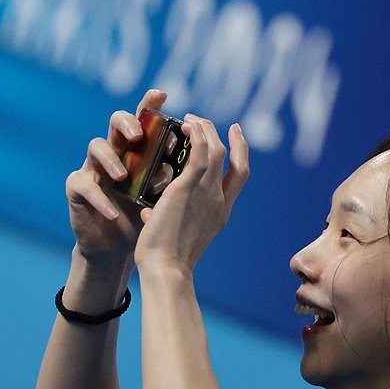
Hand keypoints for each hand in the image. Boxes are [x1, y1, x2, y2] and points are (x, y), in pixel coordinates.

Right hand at [67, 89, 167, 264]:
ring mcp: (94, 167)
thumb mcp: (166, 195)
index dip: (149, 103)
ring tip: (123, 177)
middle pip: (116, 121)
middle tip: (138, 136)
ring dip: (111, 159)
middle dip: (127, 123)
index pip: (143, 119)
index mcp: (138, 149)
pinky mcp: (78, 188)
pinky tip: (112, 213)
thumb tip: (209, 156)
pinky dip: (99, 199)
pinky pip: (84, 185)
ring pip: (96, 146)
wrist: (119, 249)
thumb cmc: (144, 216)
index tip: (162, 94)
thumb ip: (179, 174)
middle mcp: (116, 151)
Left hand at [134, 114, 248, 273]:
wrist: (167, 269)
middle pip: (229, 157)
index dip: (241, 150)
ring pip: (215, 149)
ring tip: (190, 119)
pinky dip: (196, 135)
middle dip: (219, 134)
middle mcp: (219, 200)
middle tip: (202, 121)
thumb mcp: (174, 235)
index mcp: (221, 212)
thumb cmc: (167, 259)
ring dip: (204, 129)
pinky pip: (199, 153)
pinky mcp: (187, 188)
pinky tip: (186, 125)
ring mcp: (206, 193)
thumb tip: (148, 213)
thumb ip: (167, 219)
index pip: (239, 175)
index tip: (235, 132)